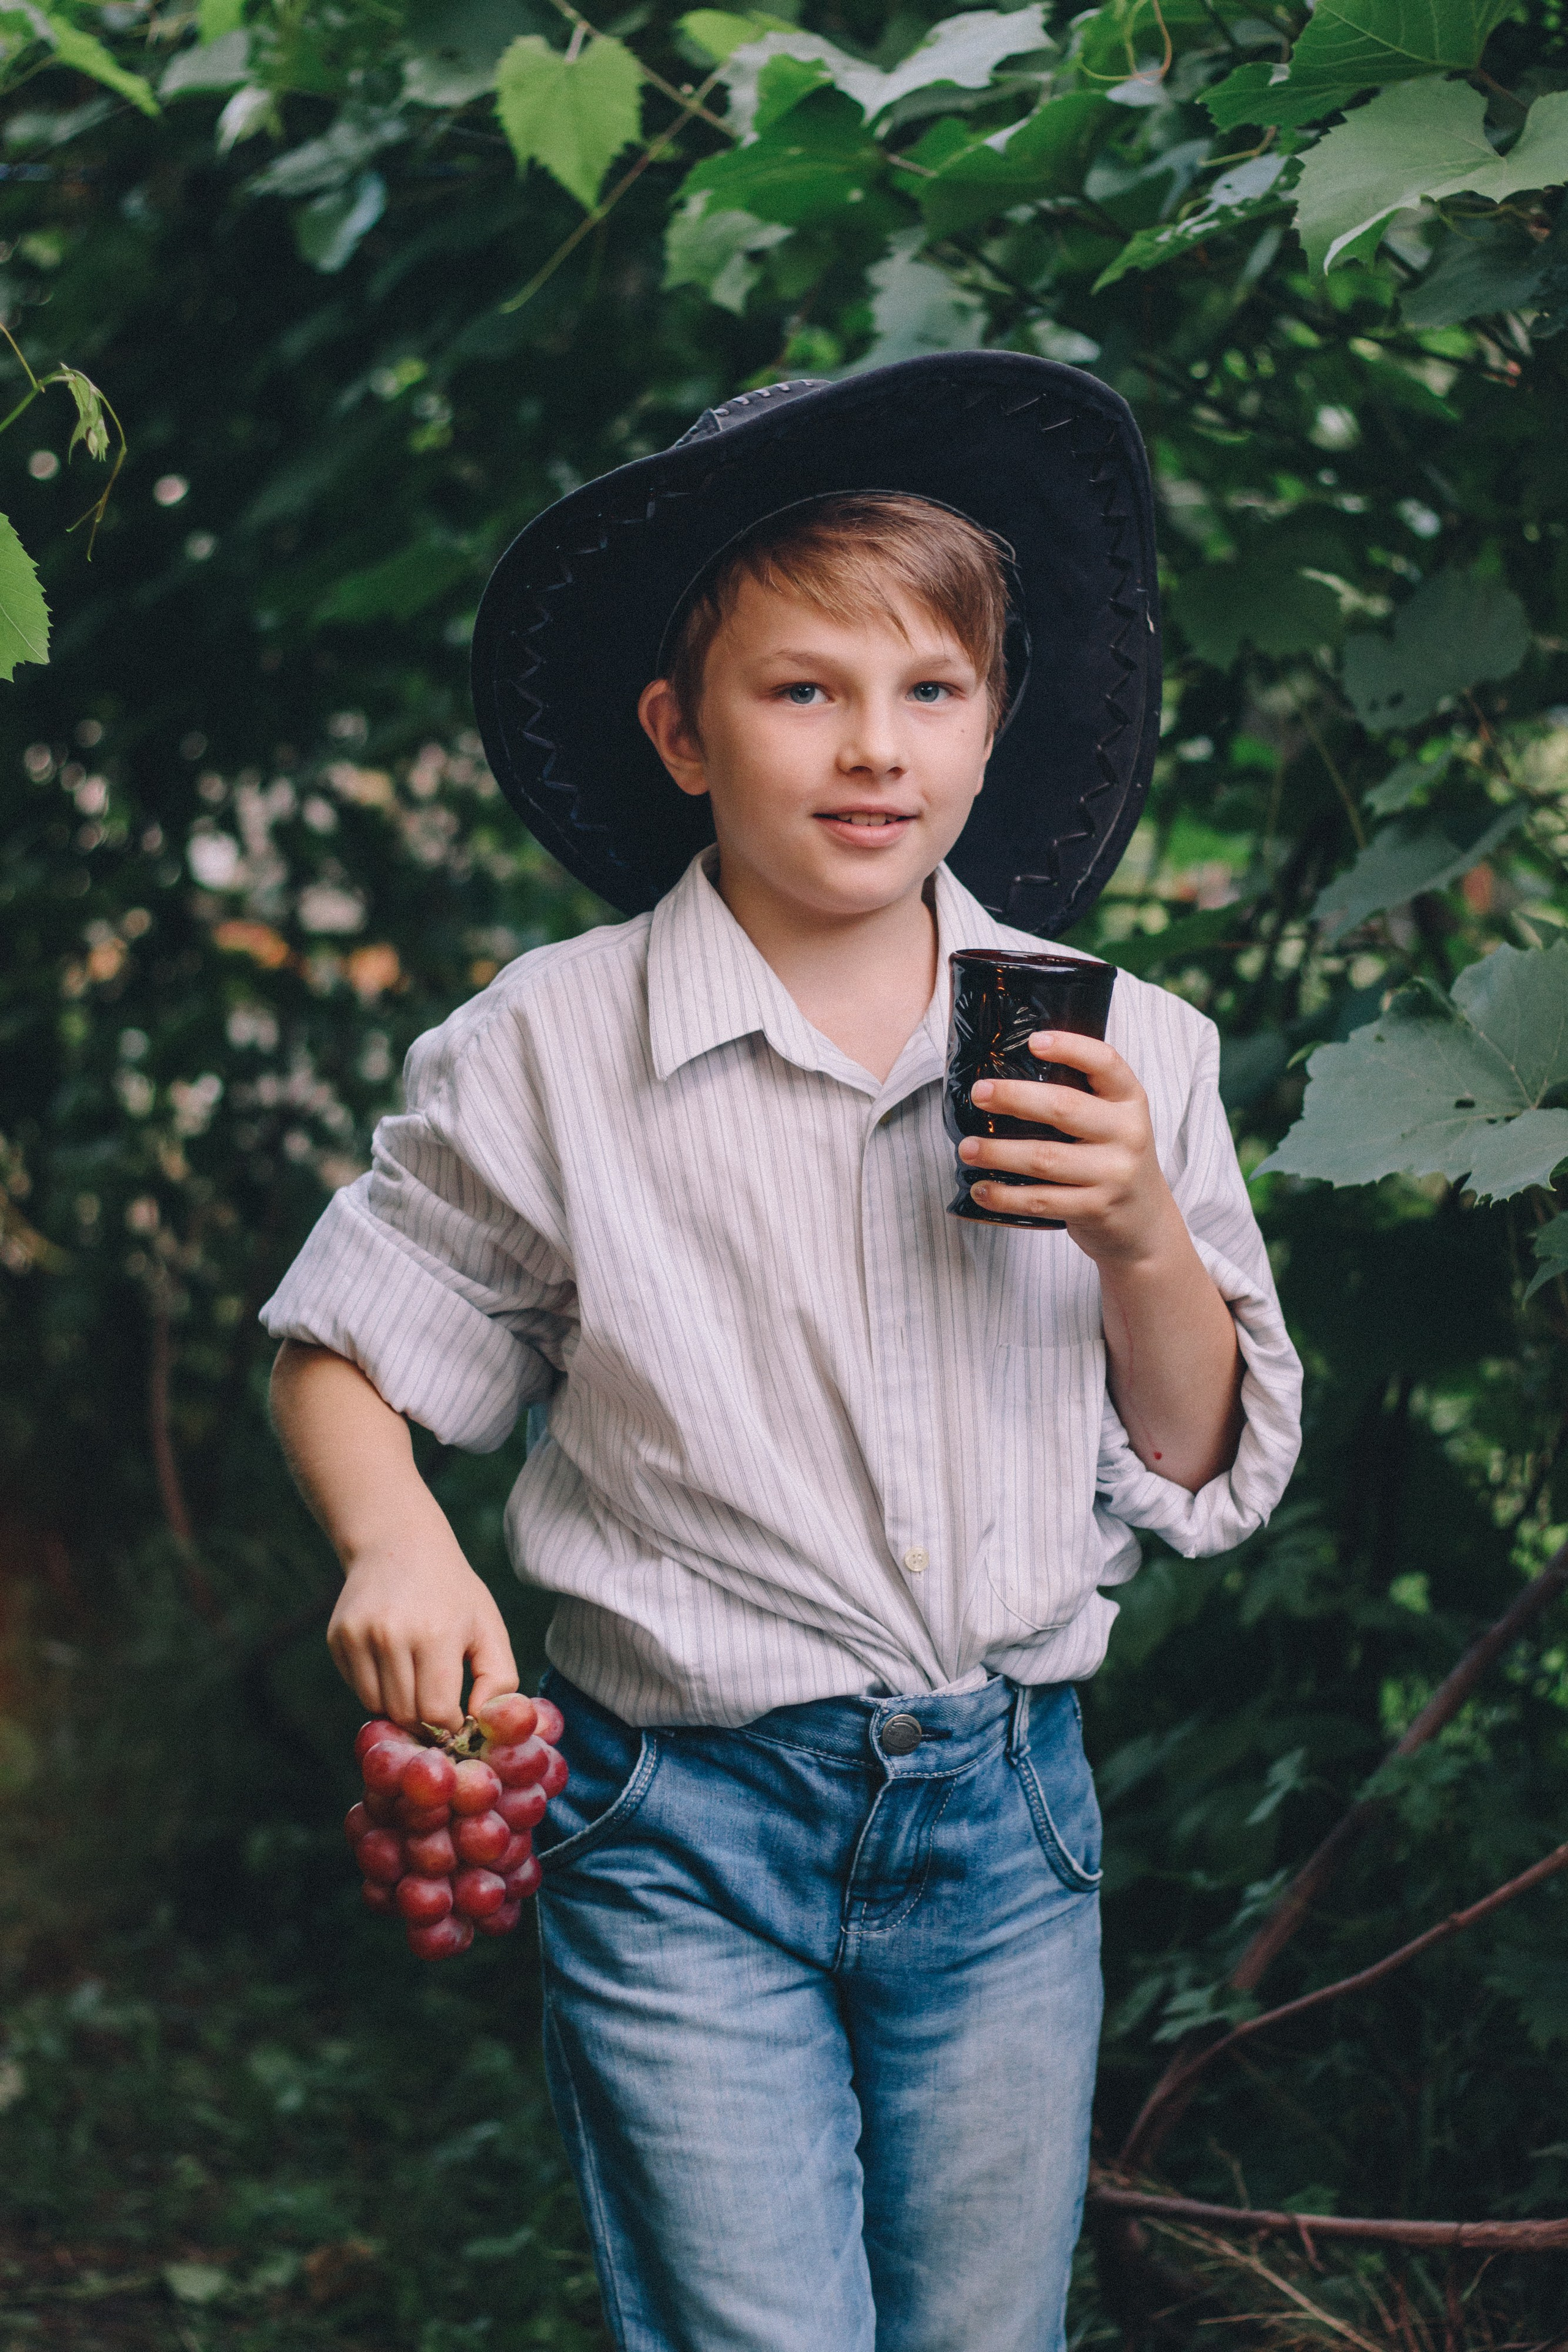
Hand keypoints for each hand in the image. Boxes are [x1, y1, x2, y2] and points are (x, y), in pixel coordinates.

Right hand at [327, 1529, 517, 1732]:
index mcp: (436, 1633)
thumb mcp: (489, 1628)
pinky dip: (377, 1687)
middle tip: (438, 1703)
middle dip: (426, 1720)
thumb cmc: (453, 1593)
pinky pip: (358, 1689)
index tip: (457, 1716)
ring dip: (400, 1705)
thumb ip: (499, 1679)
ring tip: (416, 1675)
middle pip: (406, 1714)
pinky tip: (392, 1658)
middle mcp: (392, 1634)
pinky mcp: (337, 1638)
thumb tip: (478, 1724)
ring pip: (378, 1707)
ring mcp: (359, 1635)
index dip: (449, 1724)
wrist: (400, 1544)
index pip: (436, 1712)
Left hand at [960, 1030, 1183, 1267]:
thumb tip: (1008, 1073)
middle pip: (1064, 1107)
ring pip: (1044, 1158)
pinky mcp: (1096, 1208)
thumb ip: (1081, 1096)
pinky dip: (1005, 1195)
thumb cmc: (1113, 1158)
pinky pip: (1042, 1200)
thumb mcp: (1113, 1120)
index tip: (1033, 1041)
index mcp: (1130, 1101)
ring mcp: (1114, 1174)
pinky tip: (982, 1189)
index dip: (1070, 1047)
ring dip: (998, 1152)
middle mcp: (1128, 1134)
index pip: (1105, 1063)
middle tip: (978, 1094)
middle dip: (1014, 1097)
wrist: (1145, 1220)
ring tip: (967, 1148)